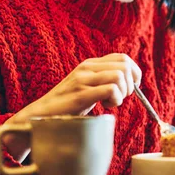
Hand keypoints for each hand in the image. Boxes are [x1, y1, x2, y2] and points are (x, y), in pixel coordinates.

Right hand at [3, 53, 141, 160]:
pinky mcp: (81, 93)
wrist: (40, 116)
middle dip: (130, 84)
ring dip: (122, 93)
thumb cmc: (66, 106)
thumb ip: (102, 81)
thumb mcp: (87, 88)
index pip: (122, 58)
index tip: (130, 88)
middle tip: (120, 98)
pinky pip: (110, 89)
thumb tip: (129, 83)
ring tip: (110, 103)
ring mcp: (83, 79)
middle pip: (124, 65)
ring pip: (119, 76)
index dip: (134, 72)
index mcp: (90, 64)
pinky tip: (104, 107)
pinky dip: (115, 100)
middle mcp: (87, 67)